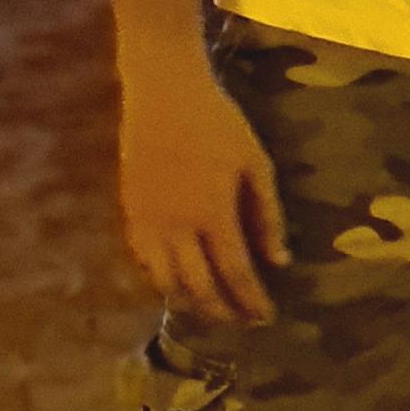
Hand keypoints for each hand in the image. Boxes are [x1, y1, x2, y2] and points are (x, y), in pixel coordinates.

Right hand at [119, 50, 292, 327]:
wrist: (163, 90)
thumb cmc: (217, 121)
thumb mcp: (255, 163)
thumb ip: (267, 215)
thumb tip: (279, 261)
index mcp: (214, 214)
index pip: (236, 273)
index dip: (251, 301)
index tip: (266, 317)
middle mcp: (177, 226)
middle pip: (198, 287)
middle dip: (222, 310)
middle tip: (240, 320)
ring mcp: (149, 221)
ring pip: (165, 280)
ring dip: (189, 300)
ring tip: (210, 305)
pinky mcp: (130, 210)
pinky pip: (142, 258)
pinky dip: (160, 276)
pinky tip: (176, 277)